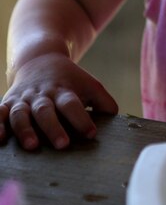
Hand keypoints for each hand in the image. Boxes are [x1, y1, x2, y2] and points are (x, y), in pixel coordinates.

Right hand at [0, 54, 117, 150]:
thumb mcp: (89, 85)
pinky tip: (0, 139)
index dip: (82, 118)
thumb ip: (103, 101)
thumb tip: (115, 118)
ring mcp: (23, 100)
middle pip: (46, 111)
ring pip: (21, 114)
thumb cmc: (69, 80)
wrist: (39, 58)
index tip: (91, 133)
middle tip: (63, 144)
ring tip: (32, 146)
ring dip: (25, 129)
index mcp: (63, 91)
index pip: (73, 104)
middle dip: (54, 127)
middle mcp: (42, 95)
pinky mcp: (7, 104)